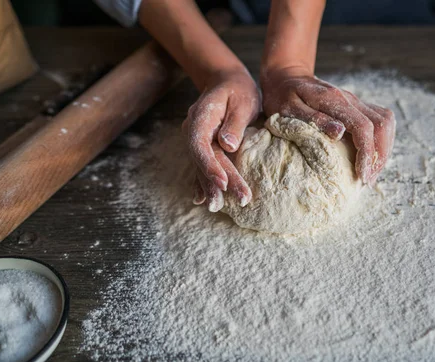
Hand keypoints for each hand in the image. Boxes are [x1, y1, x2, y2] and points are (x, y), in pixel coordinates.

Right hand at [183, 68, 259, 211]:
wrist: (225, 81)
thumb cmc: (237, 89)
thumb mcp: (242, 100)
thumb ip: (234, 123)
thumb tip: (228, 145)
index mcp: (200, 117)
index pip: (200, 145)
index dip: (210, 165)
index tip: (223, 182)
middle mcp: (192, 131)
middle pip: (203, 160)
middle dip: (219, 183)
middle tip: (241, 199)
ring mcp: (195, 140)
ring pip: (201, 167)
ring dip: (210, 188)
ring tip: (218, 207)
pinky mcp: (202, 147)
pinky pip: (200, 167)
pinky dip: (201, 183)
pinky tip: (201, 199)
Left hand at [261, 67, 394, 183]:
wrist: (286, 76)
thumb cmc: (282, 96)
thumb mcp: (288, 109)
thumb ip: (314, 119)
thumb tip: (339, 132)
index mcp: (334, 100)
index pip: (363, 127)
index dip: (366, 153)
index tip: (363, 175)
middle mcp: (350, 99)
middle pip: (381, 125)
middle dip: (379, 155)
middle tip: (368, 179)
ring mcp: (355, 101)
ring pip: (385, 122)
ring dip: (383, 148)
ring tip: (372, 170)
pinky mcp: (356, 106)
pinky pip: (380, 120)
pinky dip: (381, 140)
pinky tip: (371, 156)